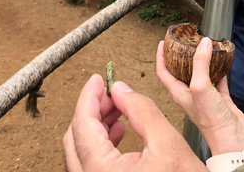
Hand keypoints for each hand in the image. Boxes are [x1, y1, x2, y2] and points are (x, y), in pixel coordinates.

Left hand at [64, 74, 206, 171]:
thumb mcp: (167, 143)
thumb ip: (141, 110)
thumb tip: (120, 89)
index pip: (83, 125)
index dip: (90, 97)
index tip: (98, 79)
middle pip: (76, 137)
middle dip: (93, 109)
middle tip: (111, 92)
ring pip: (82, 150)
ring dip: (97, 125)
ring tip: (117, 108)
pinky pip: (92, 163)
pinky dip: (101, 143)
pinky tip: (118, 129)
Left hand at [156, 37, 243, 155]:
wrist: (231, 138)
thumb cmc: (211, 120)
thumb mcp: (200, 86)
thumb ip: (200, 63)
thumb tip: (204, 43)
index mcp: (178, 93)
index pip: (163, 71)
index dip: (161, 56)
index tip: (163, 43)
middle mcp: (189, 94)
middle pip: (181, 71)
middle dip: (182, 56)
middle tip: (186, 42)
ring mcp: (204, 97)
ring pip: (200, 74)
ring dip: (202, 61)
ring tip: (205, 47)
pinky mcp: (219, 99)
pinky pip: (217, 80)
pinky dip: (219, 70)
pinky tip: (223, 61)